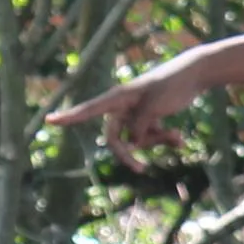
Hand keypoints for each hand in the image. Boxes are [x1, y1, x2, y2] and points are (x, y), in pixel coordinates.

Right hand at [48, 53, 205, 158]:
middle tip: (140, 169)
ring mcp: (137, 112)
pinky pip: (152, 135)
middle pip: (115, 137)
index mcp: (119, 97)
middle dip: (129, 153)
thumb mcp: (154, 107)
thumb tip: (132, 142)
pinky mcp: (151, 116)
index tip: (49, 120)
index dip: (69, 116)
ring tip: (177, 137)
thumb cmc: (172, 85)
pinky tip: (180, 140)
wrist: (195, 74)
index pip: (89, 109)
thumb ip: (139, 126)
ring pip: (138, 138)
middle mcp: (124, 106)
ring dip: (157, 141)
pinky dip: (166, 138)